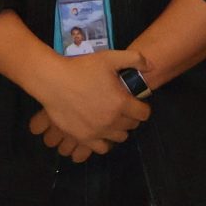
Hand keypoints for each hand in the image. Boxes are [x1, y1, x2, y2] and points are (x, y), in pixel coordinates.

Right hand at [28, 49, 150, 152]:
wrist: (53, 81)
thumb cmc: (82, 68)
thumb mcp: (110, 57)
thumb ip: (135, 59)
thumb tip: (152, 67)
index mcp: (121, 103)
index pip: (144, 114)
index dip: (142, 107)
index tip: (135, 103)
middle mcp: (112, 120)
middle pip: (132, 126)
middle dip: (131, 117)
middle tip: (122, 109)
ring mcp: (97, 131)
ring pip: (119, 138)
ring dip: (119, 130)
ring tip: (112, 120)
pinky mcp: (83, 138)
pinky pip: (102, 148)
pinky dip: (105, 142)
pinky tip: (101, 131)